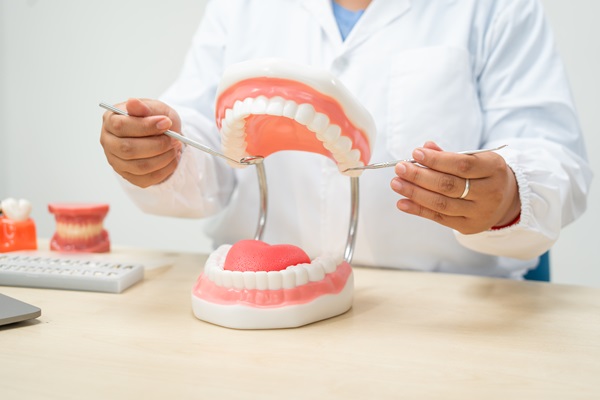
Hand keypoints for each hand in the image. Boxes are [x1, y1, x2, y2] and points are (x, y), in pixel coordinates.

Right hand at [100, 98, 182, 187]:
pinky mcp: (129, 176)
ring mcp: (116, 161)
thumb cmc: (155, 118)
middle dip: (157, 145)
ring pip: (139, 166)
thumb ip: (145, 107)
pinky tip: (173, 158)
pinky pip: (147, 178)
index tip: (167, 123)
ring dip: (163, 158)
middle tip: (175, 139)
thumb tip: (133, 103)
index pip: (121, 126)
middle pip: (128, 149)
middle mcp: (109, 142)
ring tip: (176, 147)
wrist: (162, 134)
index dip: (145, 126)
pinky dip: (165, 169)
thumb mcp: (155, 108)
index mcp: (110, 120)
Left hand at [390, 141, 520, 233]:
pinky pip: (439, 218)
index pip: (462, 165)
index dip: (437, 160)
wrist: (506, 199)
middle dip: (420, 176)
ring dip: (415, 193)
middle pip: (449, 185)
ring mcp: (480, 212)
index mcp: (494, 169)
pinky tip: (403, 202)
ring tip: (397, 183)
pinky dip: (418, 210)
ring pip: (442, 204)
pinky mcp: (468, 226)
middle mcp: (490, 192)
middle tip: (400, 168)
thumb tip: (426, 147)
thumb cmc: (484, 175)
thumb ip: (449, 155)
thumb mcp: (475, 159)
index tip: (416, 153)